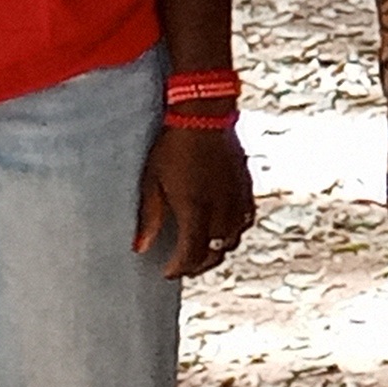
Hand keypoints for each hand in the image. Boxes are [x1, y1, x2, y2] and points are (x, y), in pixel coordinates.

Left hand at [135, 122, 254, 278]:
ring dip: (218, 250)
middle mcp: (220, 208)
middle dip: (198, 265)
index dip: (179, 269)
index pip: (192, 255)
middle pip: (215, 253)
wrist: (204, 116)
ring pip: (233, 239)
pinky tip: (223, 229)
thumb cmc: (173, 147)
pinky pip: (246, 219)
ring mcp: (237, 197)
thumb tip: (141, 246)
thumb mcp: (152, 182)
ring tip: (202, 250)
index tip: (166, 271)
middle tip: (182, 266)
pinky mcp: (246, 186)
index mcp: (195, 209)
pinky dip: (234, 231)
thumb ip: (150, 218)